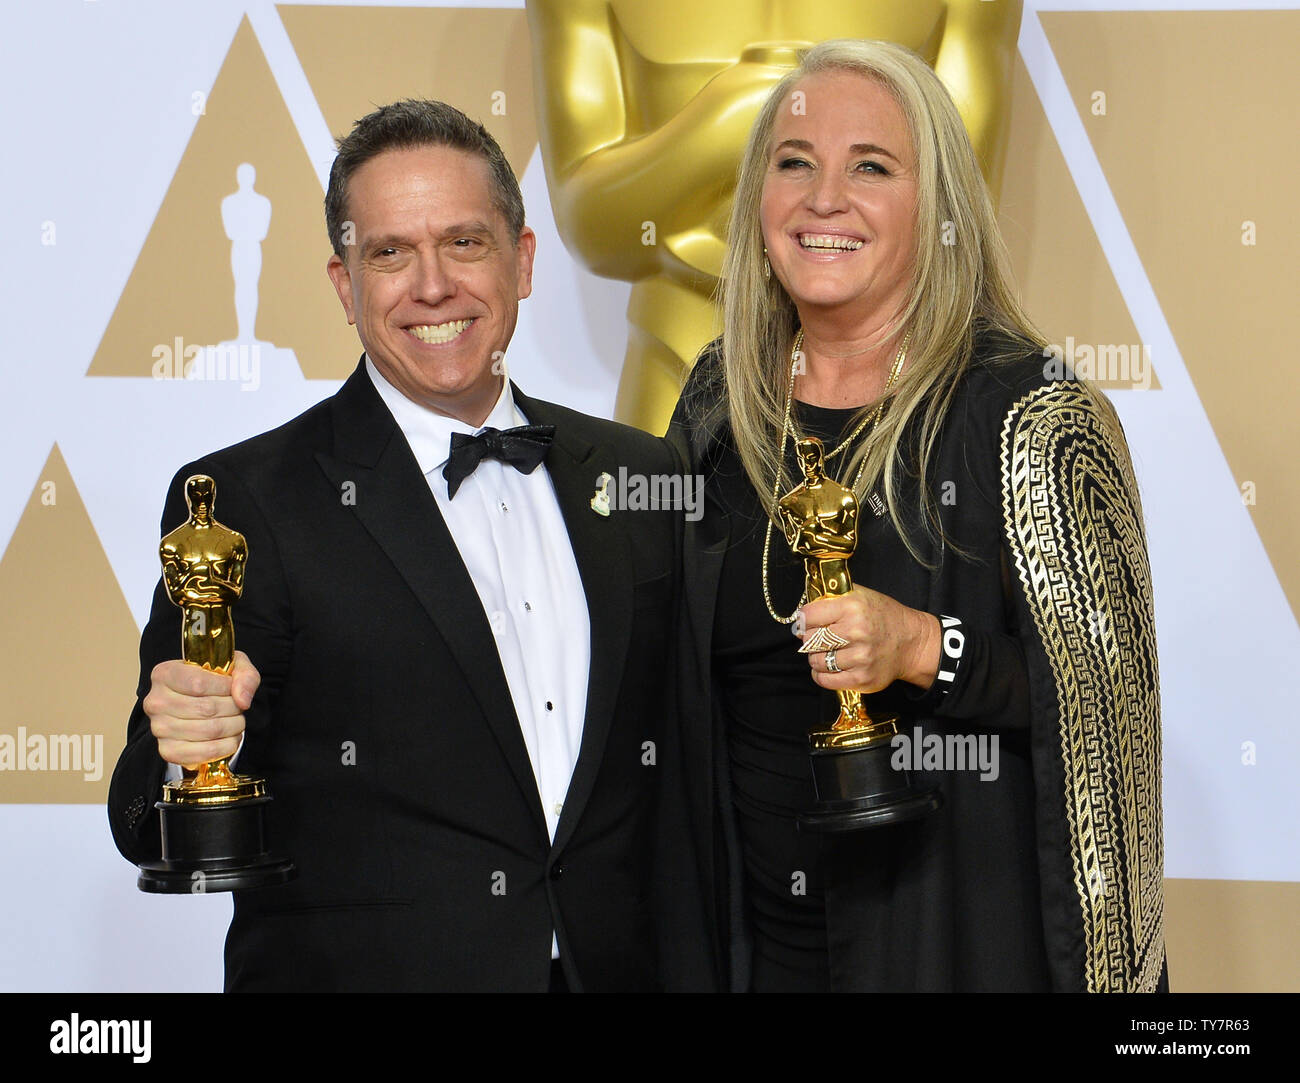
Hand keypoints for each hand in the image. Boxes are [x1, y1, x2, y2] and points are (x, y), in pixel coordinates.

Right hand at [144, 650, 259, 767]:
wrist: (201, 704)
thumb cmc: (215, 681)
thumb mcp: (233, 666)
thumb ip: (244, 676)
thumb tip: (242, 700)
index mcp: (164, 675)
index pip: (198, 684)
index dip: (225, 688)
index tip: (232, 688)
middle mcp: (156, 702)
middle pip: (206, 709)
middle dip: (233, 709)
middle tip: (237, 707)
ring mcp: (159, 728)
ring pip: (209, 731)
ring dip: (233, 727)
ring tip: (236, 721)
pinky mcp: (168, 751)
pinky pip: (203, 753)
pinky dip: (226, 747)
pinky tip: (230, 738)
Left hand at [798, 588, 939, 693]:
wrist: (912, 643)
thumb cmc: (884, 617)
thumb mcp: (861, 596)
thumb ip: (833, 597)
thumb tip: (804, 609)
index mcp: (853, 607)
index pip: (809, 615)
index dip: (804, 619)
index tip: (807, 622)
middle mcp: (856, 632)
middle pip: (810, 639)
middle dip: (810, 638)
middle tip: (819, 637)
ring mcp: (860, 658)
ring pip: (815, 661)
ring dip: (816, 657)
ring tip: (828, 651)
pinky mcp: (862, 679)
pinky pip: (825, 680)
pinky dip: (821, 675)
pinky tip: (828, 667)